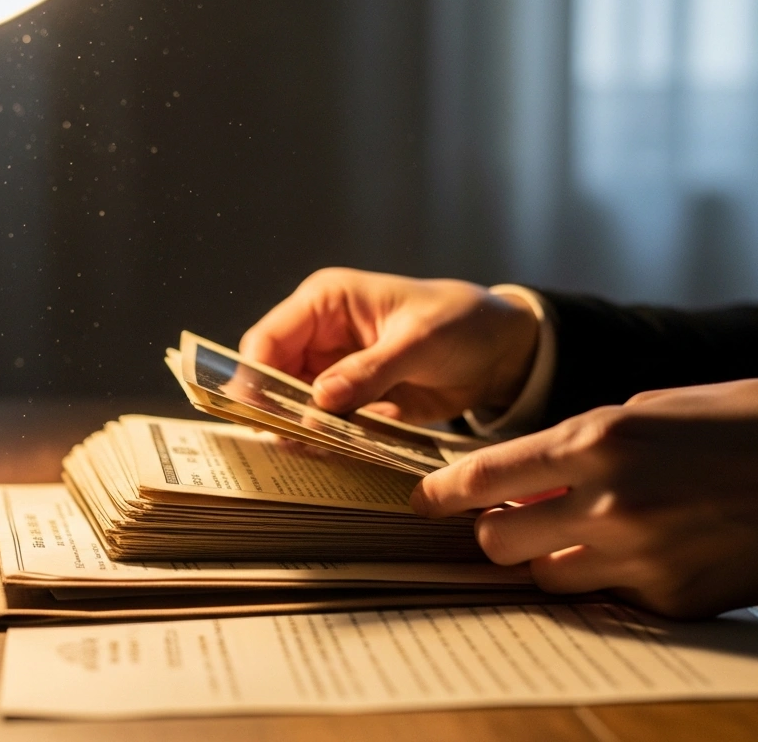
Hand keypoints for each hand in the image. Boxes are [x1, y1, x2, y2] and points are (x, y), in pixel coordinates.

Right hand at [239, 268, 539, 422]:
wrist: (502, 351)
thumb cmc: (462, 323)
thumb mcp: (419, 341)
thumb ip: (369, 369)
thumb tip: (320, 397)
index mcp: (326, 301)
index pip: (269, 338)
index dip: (255, 376)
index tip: (258, 413)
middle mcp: (321, 335)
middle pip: (273, 376)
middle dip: (275, 409)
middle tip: (285, 442)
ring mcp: (335, 370)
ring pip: (295, 404)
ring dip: (299, 429)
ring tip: (308, 452)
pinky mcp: (353, 400)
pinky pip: (325, 424)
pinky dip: (325, 440)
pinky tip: (329, 456)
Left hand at [410, 379, 757, 616]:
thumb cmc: (749, 419)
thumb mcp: (653, 406)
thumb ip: (584, 441)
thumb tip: (536, 471)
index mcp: (596, 441)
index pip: (483, 480)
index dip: (442, 494)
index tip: (425, 501)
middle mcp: (606, 505)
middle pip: (497, 544)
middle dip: (496, 531)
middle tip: (515, 517)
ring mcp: (640, 561)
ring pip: (546, 580)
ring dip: (551, 558)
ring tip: (589, 533)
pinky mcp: (673, 603)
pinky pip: (610, 600)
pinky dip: (612, 580)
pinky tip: (649, 550)